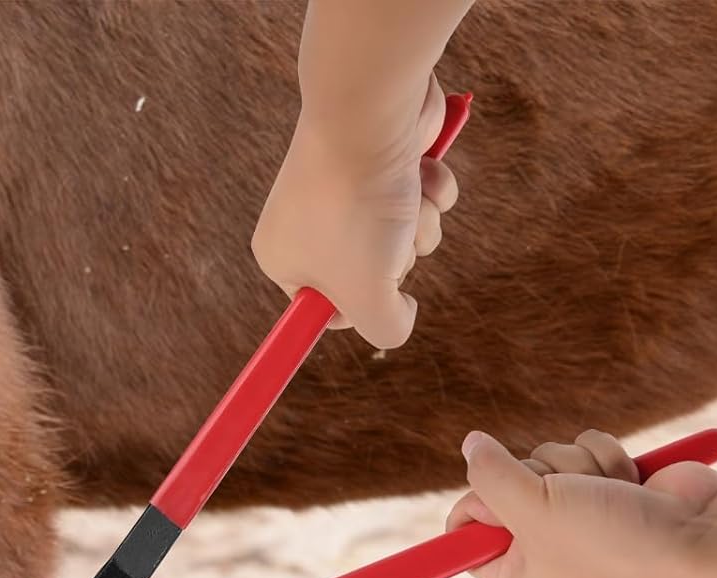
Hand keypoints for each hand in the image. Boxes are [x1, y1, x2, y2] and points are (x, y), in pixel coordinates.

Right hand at [252, 74, 458, 349]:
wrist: (372, 110)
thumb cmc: (357, 208)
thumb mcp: (370, 297)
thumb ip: (386, 329)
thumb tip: (403, 315)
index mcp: (284, 259)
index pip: (324, 309)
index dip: (357, 308)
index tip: (372, 295)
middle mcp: (309, 224)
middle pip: (373, 275)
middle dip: (397, 261)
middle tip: (384, 237)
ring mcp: (348, 189)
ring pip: (406, 238)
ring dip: (422, 225)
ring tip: (406, 198)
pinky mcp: (385, 161)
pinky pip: (422, 198)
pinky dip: (432, 188)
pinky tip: (420, 168)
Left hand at [445, 429, 716, 577]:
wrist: (700, 537)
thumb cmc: (611, 539)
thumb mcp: (531, 508)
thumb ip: (490, 475)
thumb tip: (470, 446)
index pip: (462, 531)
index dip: (476, 503)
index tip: (505, 501)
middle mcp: (541, 552)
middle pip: (502, 482)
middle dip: (539, 475)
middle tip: (570, 500)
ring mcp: (576, 519)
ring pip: (546, 456)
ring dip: (578, 464)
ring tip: (609, 494)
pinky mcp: (607, 489)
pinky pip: (583, 448)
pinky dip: (607, 457)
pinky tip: (632, 483)